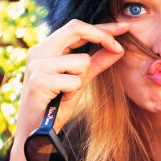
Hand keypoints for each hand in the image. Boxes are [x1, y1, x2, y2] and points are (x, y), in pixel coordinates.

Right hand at [8, 20, 127, 160]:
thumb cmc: (57, 105)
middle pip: (76, 28)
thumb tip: (118, 49)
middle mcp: (38, 52)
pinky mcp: (39, 81)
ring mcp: (37, 65)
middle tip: (119, 48)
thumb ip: (97, 63)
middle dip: (102, 36)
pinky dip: (73, 93)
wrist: (37, 132)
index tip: (124, 28)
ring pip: (81, 60)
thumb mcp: (81, 80)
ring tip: (67, 93)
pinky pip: (75, 81)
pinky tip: (60, 100)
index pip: (76, 28)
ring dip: (81, 80)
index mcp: (46, 49)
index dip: (102, 27)